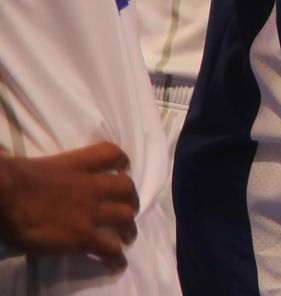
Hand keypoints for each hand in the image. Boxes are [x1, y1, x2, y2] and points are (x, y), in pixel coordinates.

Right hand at [0, 143, 139, 268]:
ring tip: (127, 236)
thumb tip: (14, 160)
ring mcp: (89, 212)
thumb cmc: (9, 180)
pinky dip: (117, 256)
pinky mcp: (83, 237)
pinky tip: (117, 264)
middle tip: (127, 209)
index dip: (120, 161)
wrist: (6, 198)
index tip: (122, 169)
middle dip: (130, 198)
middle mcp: (89, 187)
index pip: (109, 154)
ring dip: (129, 227)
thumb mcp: (28, 165)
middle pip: (125, 187)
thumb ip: (38, 166)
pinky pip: (109, 248)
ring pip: (124, 217)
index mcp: (74, 165)